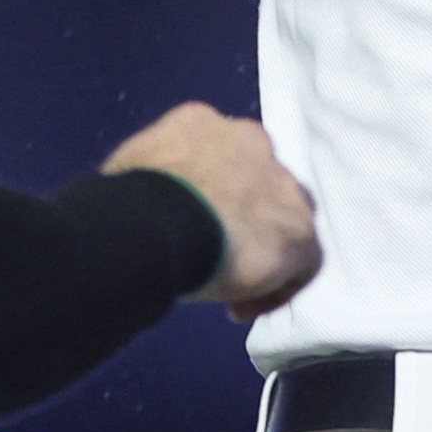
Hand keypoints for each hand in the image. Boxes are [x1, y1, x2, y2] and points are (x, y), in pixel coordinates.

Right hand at [108, 102, 320, 315]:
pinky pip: (303, 264)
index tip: (189, 227)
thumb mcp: (127, 170)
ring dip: (262, 251)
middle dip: (241, 219)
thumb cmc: (128, 199)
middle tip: (214, 254)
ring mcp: (282, 186)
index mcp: (204, 124)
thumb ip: (149, 177)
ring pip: (286, 219)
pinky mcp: (297, 230)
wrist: (158, 219)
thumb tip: (143, 200)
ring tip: (229, 286)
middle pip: (259, 184)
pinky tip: (239, 307)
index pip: (221, 156)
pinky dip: (275, 289)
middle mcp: (252, 144)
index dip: (208, 196)